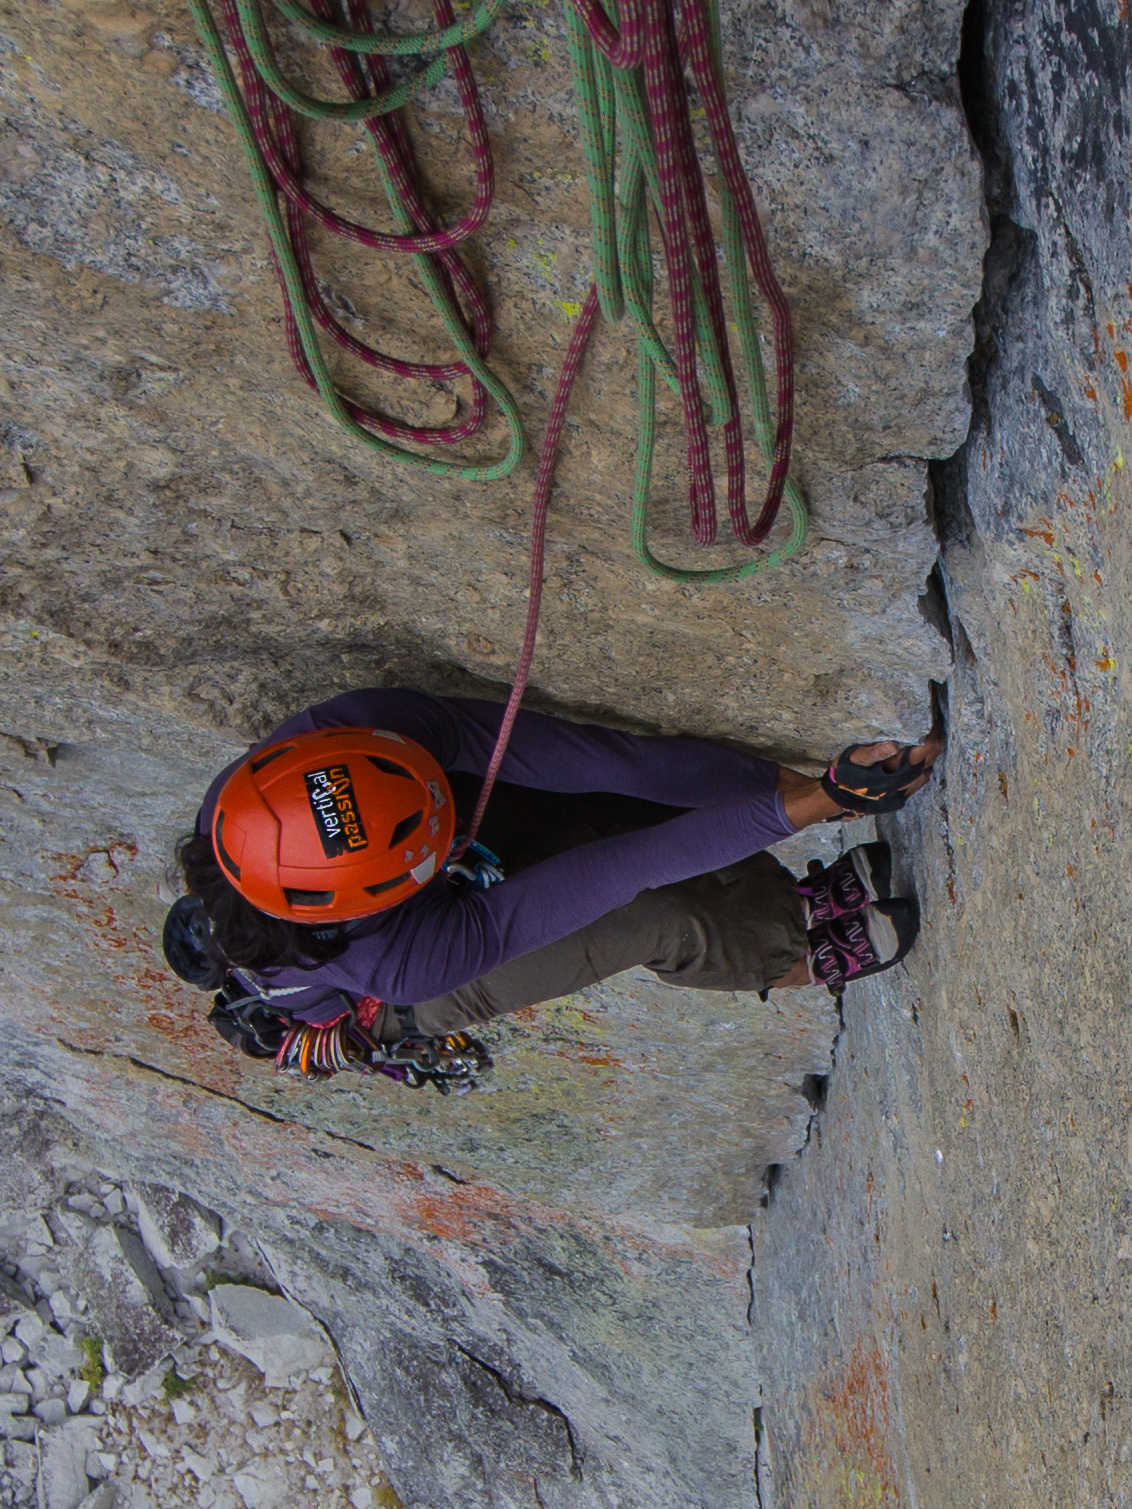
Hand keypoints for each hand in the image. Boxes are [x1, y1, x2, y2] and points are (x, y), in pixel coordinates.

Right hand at [779, 727, 944, 830]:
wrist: (837, 799)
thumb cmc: (844, 775)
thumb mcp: (853, 759)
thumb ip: (872, 753)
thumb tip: (893, 745)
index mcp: (889, 777)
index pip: (916, 759)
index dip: (927, 746)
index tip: (935, 732)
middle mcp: (897, 789)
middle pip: (922, 768)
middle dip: (931, 753)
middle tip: (938, 737)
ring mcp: (898, 797)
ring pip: (920, 779)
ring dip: (928, 763)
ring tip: (933, 748)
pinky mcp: (895, 801)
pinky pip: (914, 787)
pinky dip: (921, 775)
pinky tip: (922, 768)